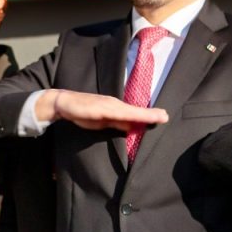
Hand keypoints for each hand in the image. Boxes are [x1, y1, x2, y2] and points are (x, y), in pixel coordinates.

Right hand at [34, 89, 168, 130]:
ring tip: (158, 116)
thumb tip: (133, 128)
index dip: (148, 115)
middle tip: (166, 116)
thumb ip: (118, 124)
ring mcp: (108, 105)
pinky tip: (135, 118)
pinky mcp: (100, 108)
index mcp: (117, 108)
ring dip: (144, 114)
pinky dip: (128, 115)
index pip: (135, 113)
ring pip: (129, 111)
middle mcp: (115, 104)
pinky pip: (117, 113)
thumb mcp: (104, 121)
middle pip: (136, 111)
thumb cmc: (84, 111)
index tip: (163, 117)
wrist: (64, 103)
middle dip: (151, 114)